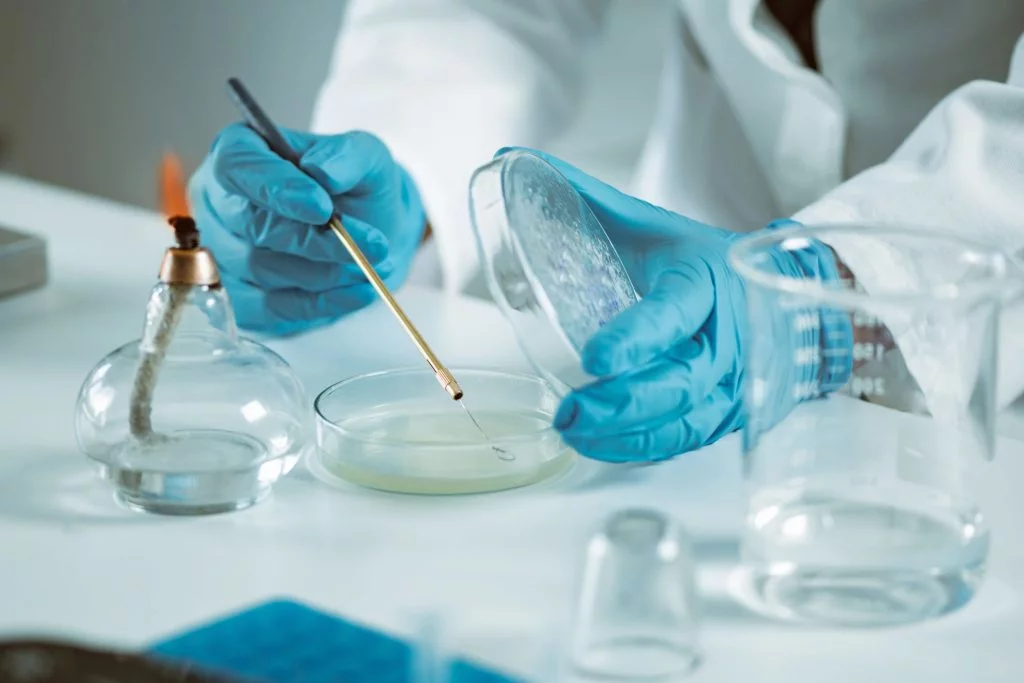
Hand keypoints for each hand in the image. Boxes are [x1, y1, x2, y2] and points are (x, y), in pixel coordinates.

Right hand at [189, 124, 425, 334]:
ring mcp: (221, 254)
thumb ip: (346, 156)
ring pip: (262, 269)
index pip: (237, 166)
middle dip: (313, 240)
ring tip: (371, 264)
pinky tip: (359, 291)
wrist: (370, 228)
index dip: (275, 188)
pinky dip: (321, 302)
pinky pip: (272, 308)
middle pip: (251, 225)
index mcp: (239, 151)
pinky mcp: (241, 299)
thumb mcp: (365, 155)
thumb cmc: (356, 185)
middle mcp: (219, 202)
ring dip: (324, 271)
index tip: (321, 207)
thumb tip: (322, 171)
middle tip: (371, 244)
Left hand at [503, 149, 846, 461]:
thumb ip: (582, 197)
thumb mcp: (650, 223)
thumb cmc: (698, 258)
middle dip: (625, 403)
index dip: (637, 338)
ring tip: (575, 434)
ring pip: (684, 421)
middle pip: (681, 381)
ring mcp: (729, 382)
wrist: (774, 291)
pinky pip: (685, 440)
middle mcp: (724, 337)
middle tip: (572, 413)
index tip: (595, 358)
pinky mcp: (724, 413)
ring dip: (628, 435)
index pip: (672, 313)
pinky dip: (642, 449)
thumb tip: (509, 161)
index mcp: (704, 280)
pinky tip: (600, 447)